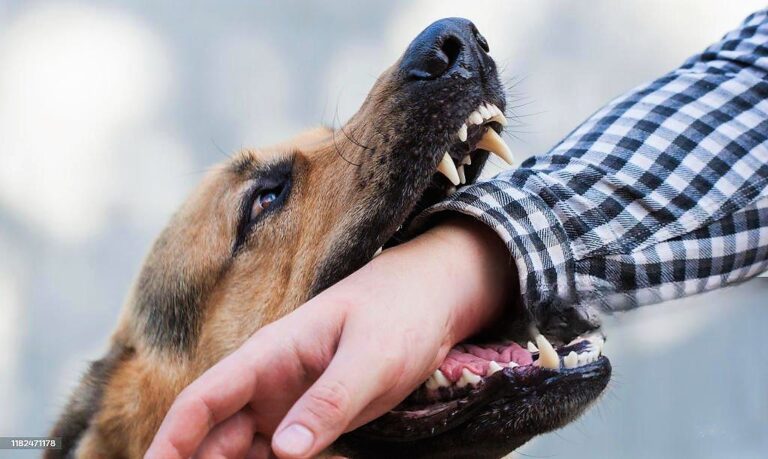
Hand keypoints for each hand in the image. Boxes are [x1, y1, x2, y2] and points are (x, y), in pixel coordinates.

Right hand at [146, 216, 513, 458]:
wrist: (431, 298)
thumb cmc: (400, 313)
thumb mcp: (371, 357)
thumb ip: (329, 401)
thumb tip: (283, 451)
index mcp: (270, 354)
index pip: (203, 400)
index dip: (171, 440)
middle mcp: (268, 380)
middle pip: (212, 433)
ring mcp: (287, 400)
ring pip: (238, 448)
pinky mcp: (310, 415)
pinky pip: (275, 452)